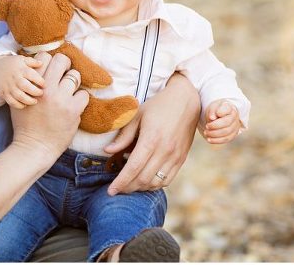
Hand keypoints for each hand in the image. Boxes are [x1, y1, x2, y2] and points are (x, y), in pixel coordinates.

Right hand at [0, 55, 45, 108]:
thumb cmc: (12, 64)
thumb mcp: (21, 59)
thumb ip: (32, 61)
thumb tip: (42, 63)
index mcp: (21, 69)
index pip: (33, 75)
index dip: (40, 81)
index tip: (44, 85)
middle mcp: (15, 78)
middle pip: (26, 87)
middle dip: (36, 92)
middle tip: (40, 93)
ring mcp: (9, 86)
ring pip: (20, 96)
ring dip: (29, 101)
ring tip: (35, 101)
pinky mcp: (4, 93)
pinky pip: (12, 102)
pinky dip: (19, 105)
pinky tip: (25, 105)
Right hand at [10, 52, 89, 162]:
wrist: (35, 147)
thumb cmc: (25, 124)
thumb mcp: (21, 99)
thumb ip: (29, 83)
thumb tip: (37, 67)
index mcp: (32, 85)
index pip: (43, 57)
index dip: (48, 61)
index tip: (50, 70)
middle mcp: (47, 89)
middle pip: (61, 60)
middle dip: (63, 65)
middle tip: (63, 75)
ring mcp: (61, 99)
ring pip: (75, 75)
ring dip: (72, 82)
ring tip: (68, 91)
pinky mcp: (74, 111)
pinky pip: (84, 94)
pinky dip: (80, 98)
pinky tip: (73, 105)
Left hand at [104, 73, 199, 194]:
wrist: (186, 101)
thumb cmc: (158, 106)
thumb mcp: (137, 115)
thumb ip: (123, 136)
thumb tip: (107, 151)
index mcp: (151, 139)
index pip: (133, 168)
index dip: (120, 182)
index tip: (111, 191)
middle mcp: (165, 151)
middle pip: (143, 179)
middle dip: (128, 188)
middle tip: (117, 189)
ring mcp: (175, 156)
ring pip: (156, 183)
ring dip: (141, 188)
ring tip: (128, 186)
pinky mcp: (182, 159)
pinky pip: (168, 179)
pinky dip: (154, 185)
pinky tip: (144, 181)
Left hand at [203, 99, 241, 143]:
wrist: (219, 116)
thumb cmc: (216, 110)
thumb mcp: (212, 107)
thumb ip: (212, 110)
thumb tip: (212, 118)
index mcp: (230, 108)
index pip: (227, 110)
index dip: (219, 113)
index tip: (211, 116)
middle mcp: (235, 118)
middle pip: (227, 123)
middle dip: (215, 126)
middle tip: (206, 126)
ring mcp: (235, 127)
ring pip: (227, 133)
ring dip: (214, 134)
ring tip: (206, 133)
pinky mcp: (233, 135)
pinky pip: (226, 139)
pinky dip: (217, 140)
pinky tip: (209, 139)